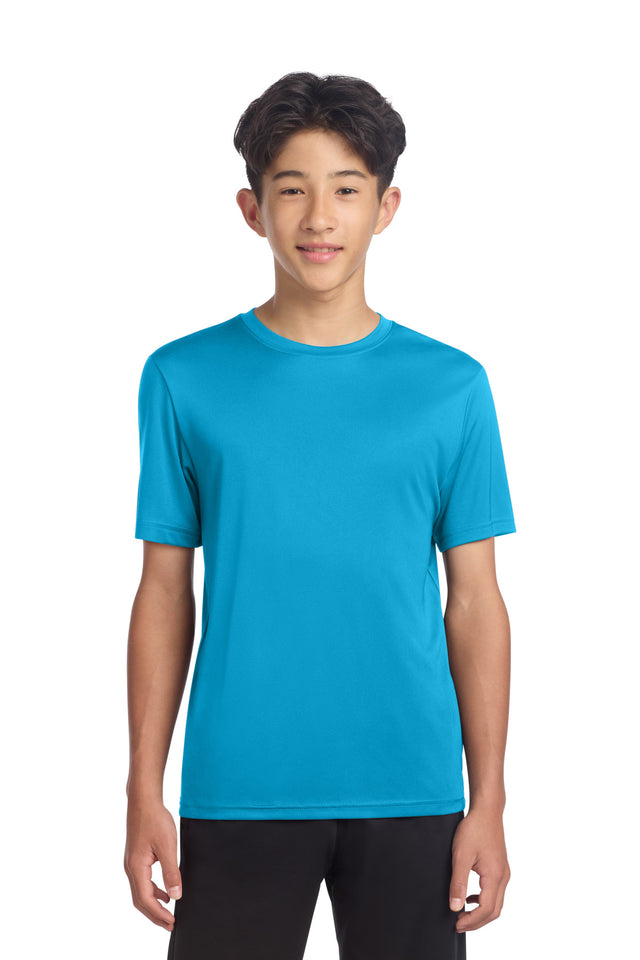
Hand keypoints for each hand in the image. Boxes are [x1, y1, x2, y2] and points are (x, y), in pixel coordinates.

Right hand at [124, 798, 181, 930]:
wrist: (143, 800)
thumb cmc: (154, 820)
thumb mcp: (167, 846)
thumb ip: (171, 872)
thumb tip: (175, 896)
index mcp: (136, 867)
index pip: (146, 900)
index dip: (159, 914)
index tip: (172, 922)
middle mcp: (130, 868)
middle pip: (140, 900)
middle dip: (155, 915)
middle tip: (170, 925)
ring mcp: (131, 863)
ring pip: (140, 891)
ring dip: (153, 904)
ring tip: (168, 912)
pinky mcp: (136, 857)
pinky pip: (142, 881)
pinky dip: (152, 891)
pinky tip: (164, 891)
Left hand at [449, 806, 510, 932]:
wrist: (487, 811)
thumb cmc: (474, 829)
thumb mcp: (461, 855)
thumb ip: (458, 882)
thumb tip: (455, 907)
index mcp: (495, 876)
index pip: (486, 909)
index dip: (471, 921)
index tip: (455, 923)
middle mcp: (503, 877)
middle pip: (494, 911)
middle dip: (476, 922)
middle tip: (458, 924)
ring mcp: (504, 872)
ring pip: (496, 903)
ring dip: (480, 913)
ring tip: (462, 914)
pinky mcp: (501, 868)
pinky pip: (496, 892)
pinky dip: (484, 901)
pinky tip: (470, 897)